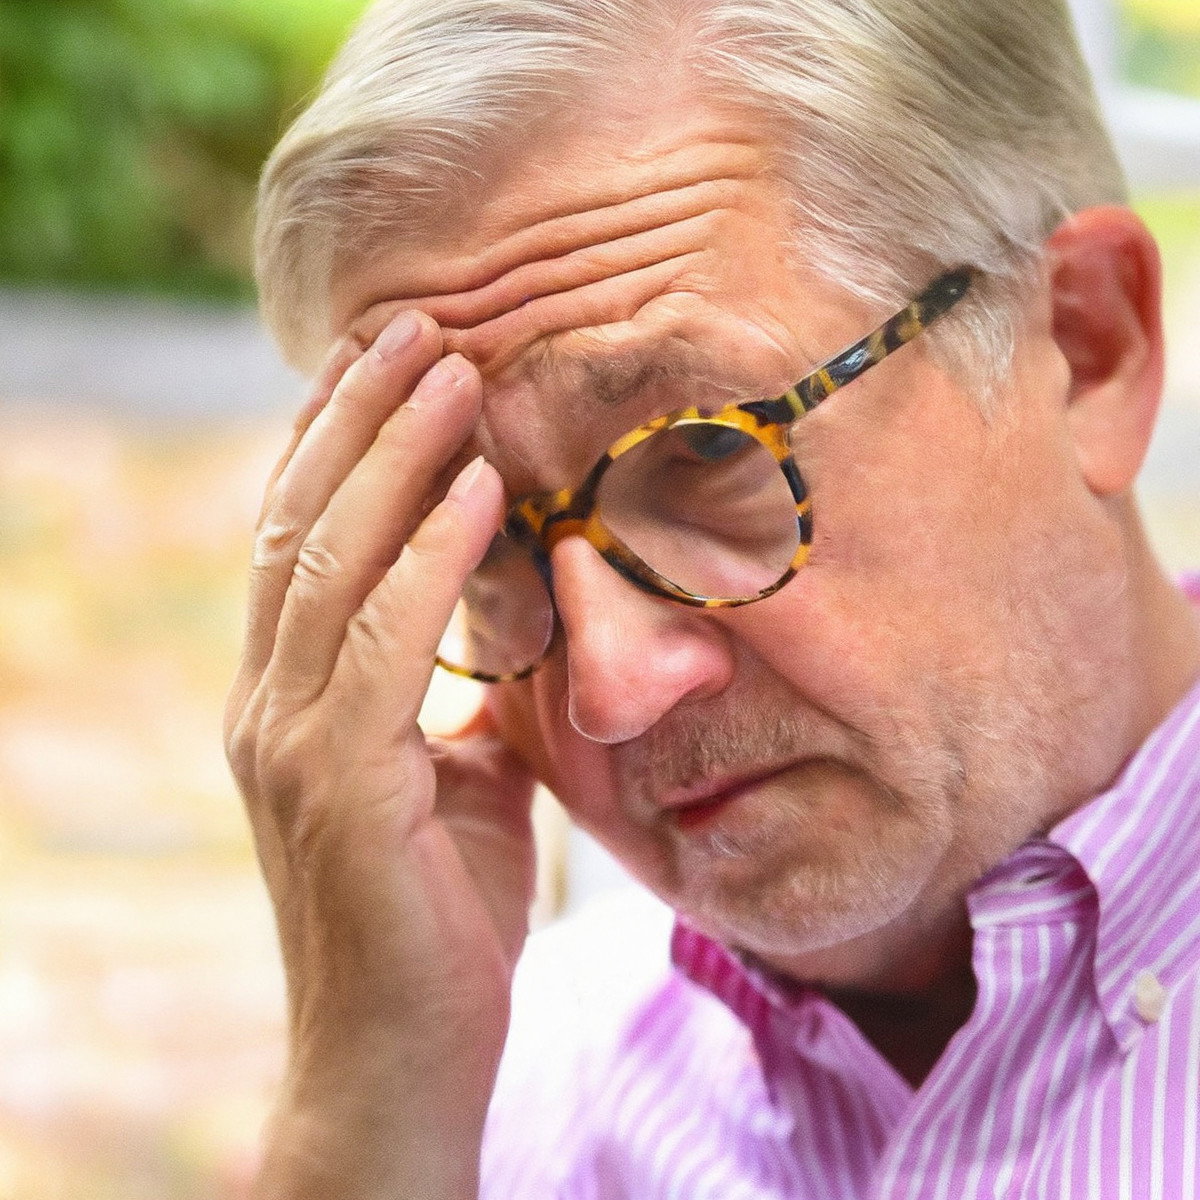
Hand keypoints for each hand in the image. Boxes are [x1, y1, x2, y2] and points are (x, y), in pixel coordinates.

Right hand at [224, 312, 537, 1198]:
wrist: (401, 1059)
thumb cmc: (438, 916)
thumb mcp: (458, 781)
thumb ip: (461, 697)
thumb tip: (513, 627)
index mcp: (290, 698)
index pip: (299, 540)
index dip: (336, 443)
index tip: (386, 364)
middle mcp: (267, 705)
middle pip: (303, 524)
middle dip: (357, 416)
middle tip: (414, 325)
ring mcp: (289, 743)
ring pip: (332, 562)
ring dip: (394, 455)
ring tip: (449, 367)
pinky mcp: (337, 787)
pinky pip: (386, 641)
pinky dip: (433, 553)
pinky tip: (479, 484)